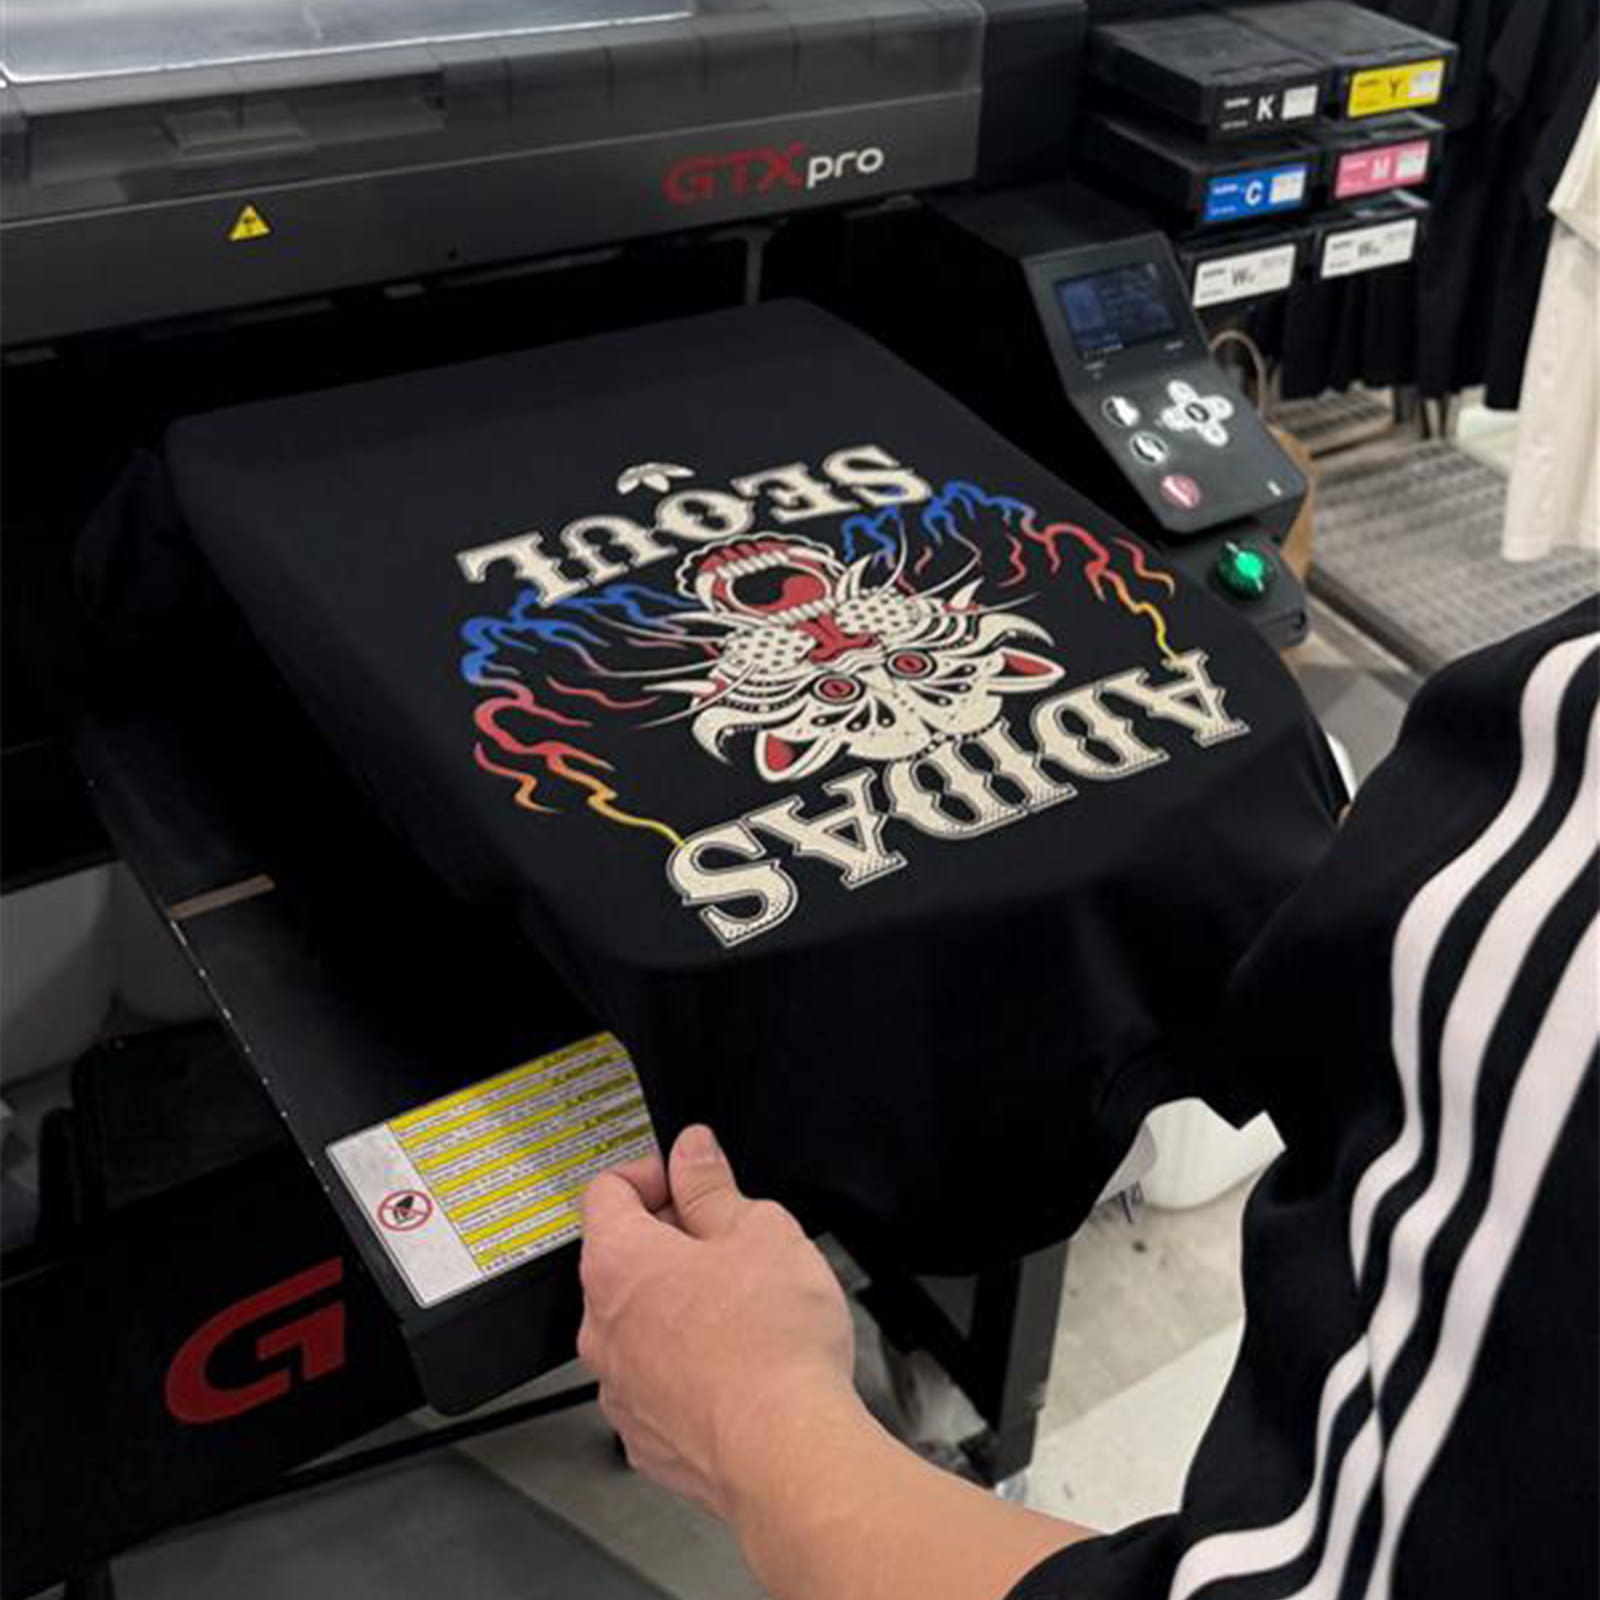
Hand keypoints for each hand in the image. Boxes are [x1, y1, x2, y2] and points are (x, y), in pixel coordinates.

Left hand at [577, 1125, 859, 1521]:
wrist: (786, 1452)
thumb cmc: (772, 1344)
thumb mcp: (758, 1231)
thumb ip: (713, 1186)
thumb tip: (693, 1153)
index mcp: (619, 1262)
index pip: (606, 1190)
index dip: (652, 1173)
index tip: (688, 1177)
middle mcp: (601, 1328)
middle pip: (620, 1258)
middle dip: (670, 1240)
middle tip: (728, 1240)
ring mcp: (619, 1389)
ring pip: (637, 1325)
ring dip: (675, 1307)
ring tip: (741, 1308)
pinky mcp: (646, 1437)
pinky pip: (655, 1382)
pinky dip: (684, 1366)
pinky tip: (735, 1364)